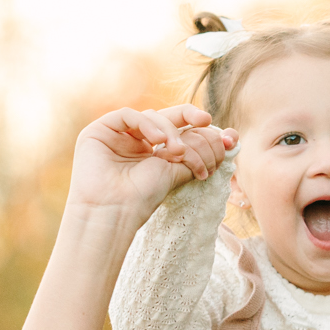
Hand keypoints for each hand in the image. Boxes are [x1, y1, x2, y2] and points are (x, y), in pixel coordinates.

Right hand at [68, 104, 235, 216]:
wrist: (113, 213)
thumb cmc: (142, 199)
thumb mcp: (176, 173)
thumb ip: (197, 154)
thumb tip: (230, 139)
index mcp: (152, 152)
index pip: (177, 129)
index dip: (195, 124)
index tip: (213, 126)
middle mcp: (135, 141)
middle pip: (165, 117)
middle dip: (188, 117)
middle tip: (205, 122)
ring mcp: (116, 134)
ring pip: (151, 117)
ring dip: (169, 131)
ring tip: (178, 152)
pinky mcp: (99, 130)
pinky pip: (128, 115)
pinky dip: (147, 125)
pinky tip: (158, 143)